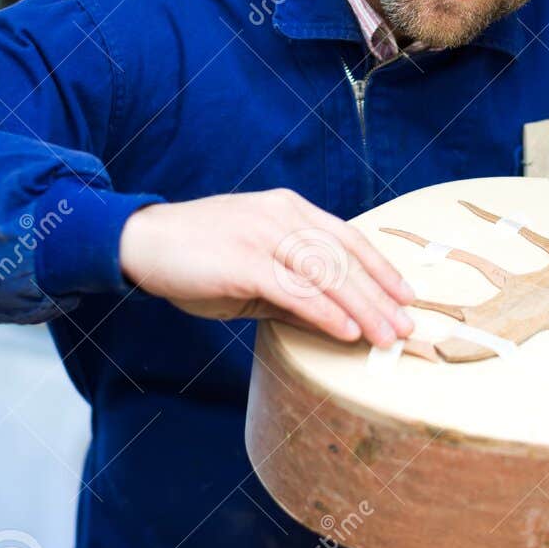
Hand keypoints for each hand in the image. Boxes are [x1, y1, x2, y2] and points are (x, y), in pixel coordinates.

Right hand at [119, 190, 415, 346]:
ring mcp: (264, 236)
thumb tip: (336, 320)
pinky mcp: (244, 261)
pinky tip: (347, 330)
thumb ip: (293, 289)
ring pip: (327, 274)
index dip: (381, 269)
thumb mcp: (254, 270)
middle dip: (380, 296)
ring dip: (363, 308)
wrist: (141, 241)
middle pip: (344, 258)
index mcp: (289, 210)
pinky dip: (325, 311)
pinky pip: (295, 289)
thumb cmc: (198, 256)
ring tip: (387, 337)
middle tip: (407, 328)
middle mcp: (282, 216)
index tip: (407, 296)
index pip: (348, 238)